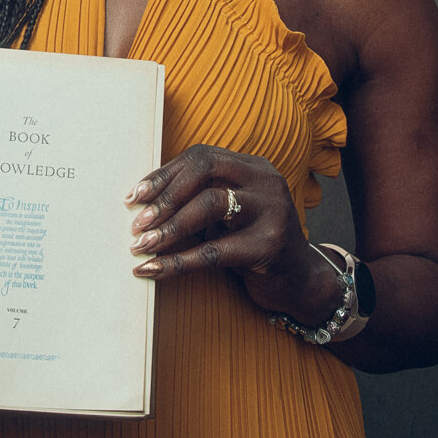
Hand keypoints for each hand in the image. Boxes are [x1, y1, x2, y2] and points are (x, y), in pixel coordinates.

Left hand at [127, 144, 336, 322]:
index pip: (201, 156)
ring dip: (169, 227)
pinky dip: (177, 262)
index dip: (164, 174)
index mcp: (254, 167)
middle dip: (165, 195)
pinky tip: (152, 269)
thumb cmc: (253, 243)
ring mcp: (272, 211)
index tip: (135, 196)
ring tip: (142, 245)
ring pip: (209, 205)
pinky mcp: (269, 246)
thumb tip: (143, 203)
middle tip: (138, 222)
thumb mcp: (230, 214)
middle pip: (205, 169)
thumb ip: (199, 199)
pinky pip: (213, 251)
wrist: (301, 281)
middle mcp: (266, 182)